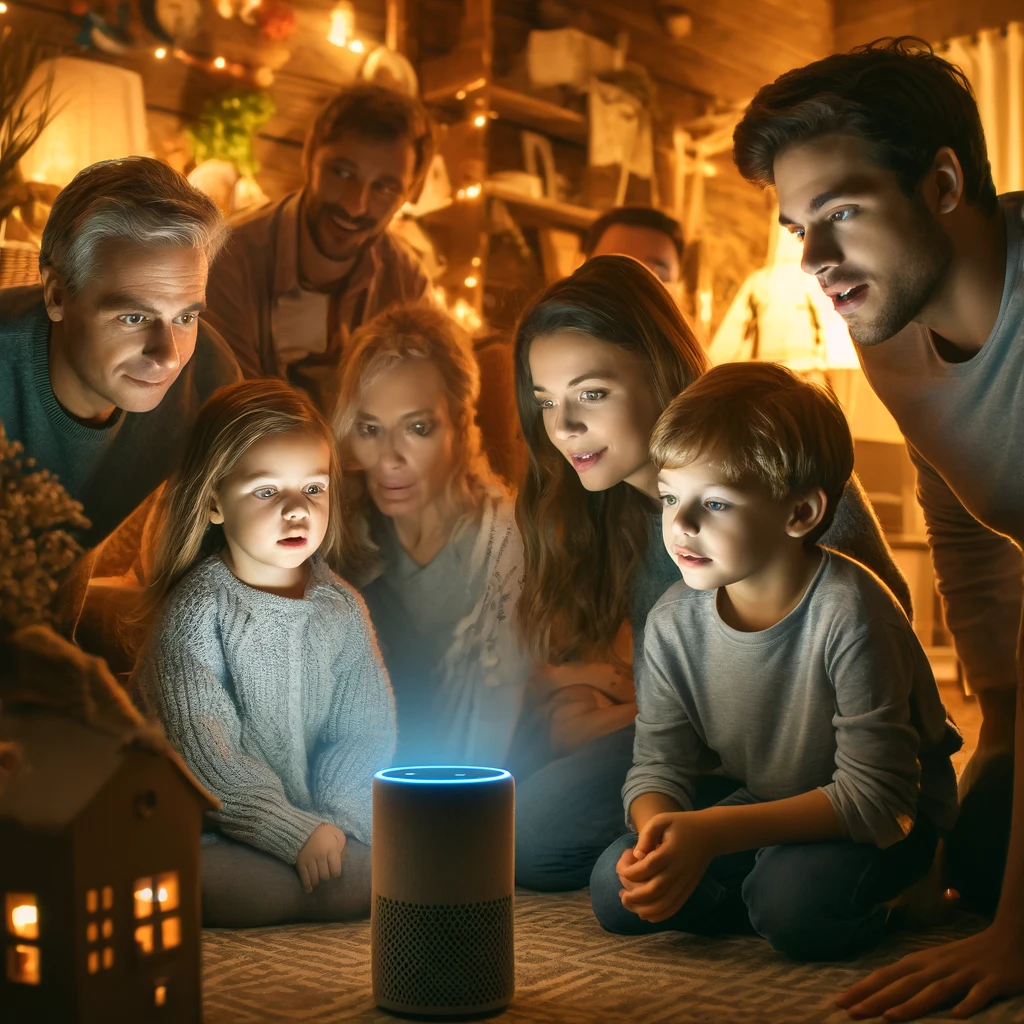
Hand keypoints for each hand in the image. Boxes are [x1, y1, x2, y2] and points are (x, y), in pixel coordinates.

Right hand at [296, 823, 346, 892]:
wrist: (304, 828)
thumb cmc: (325, 832)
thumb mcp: (338, 834)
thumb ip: (341, 846)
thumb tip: (342, 860)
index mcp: (331, 850)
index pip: (335, 870)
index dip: (336, 873)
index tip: (335, 872)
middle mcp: (320, 856)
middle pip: (325, 875)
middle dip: (327, 877)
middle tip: (327, 877)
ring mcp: (309, 860)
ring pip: (315, 878)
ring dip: (318, 882)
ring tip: (319, 883)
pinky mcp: (300, 863)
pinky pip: (304, 877)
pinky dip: (307, 885)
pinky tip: (309, 889)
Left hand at [615, 811, 715, 922]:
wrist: (710, 834)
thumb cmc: (681, 825)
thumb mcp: (661, 820)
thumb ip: (646, 835)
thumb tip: (636, 855)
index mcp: (671, 851)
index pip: (648, 867)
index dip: (630, 870)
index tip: (621, 866)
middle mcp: (679, 870)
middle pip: (655, 889)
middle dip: (634, 895)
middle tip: (621, 894)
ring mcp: (685, 882)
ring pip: (664, 904)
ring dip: (644, 908)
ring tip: (628, 903)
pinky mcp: (688, 889)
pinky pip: (674, 907)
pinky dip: (659, 915)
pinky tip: (645, 913)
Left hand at [836, 919, 1023, 1019]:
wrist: (1009, 937)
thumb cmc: (966, 955)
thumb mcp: (935, 962)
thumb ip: (913, 976)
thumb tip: (882, 991)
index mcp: (923, 961)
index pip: (887, 975)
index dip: (864, 988)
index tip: (840, 1001)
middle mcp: (938, 966)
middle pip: (903, 984)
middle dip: (876, 999)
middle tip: (852, 1012)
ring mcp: (965, 973)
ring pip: (935, 990)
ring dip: (911, 1004)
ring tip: (889, 1017)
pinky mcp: (992, 981)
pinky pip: (979, 995)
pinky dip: (967, 1004)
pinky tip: (956, 1016)